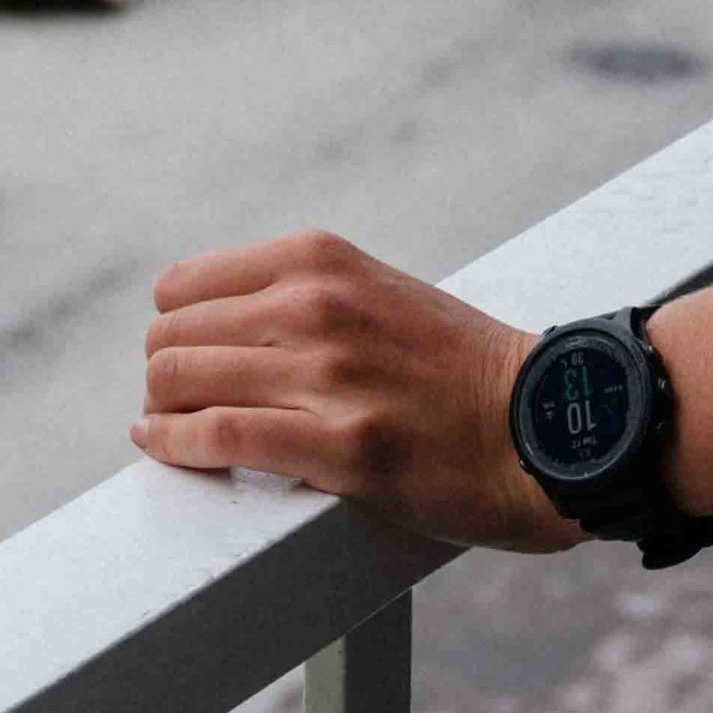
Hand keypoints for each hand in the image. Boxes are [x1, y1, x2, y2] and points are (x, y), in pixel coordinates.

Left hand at [136, 229, 564, 549]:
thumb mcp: (377, 295)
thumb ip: (303, 298)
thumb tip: (211, 328)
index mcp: (320, 261)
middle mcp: (316, 306)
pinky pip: (218, 437)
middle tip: (175, 410)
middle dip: (163, 379)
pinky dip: (175, 446)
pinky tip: (166, 451)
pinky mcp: (342, 446)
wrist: (551, 426)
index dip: (173, 333)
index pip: (182, 288)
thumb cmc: (461, 372)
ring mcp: (329, 375)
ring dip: (161, 415)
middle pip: (172, 338)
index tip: (185, 364)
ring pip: (181, 382)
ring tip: (169, 435)